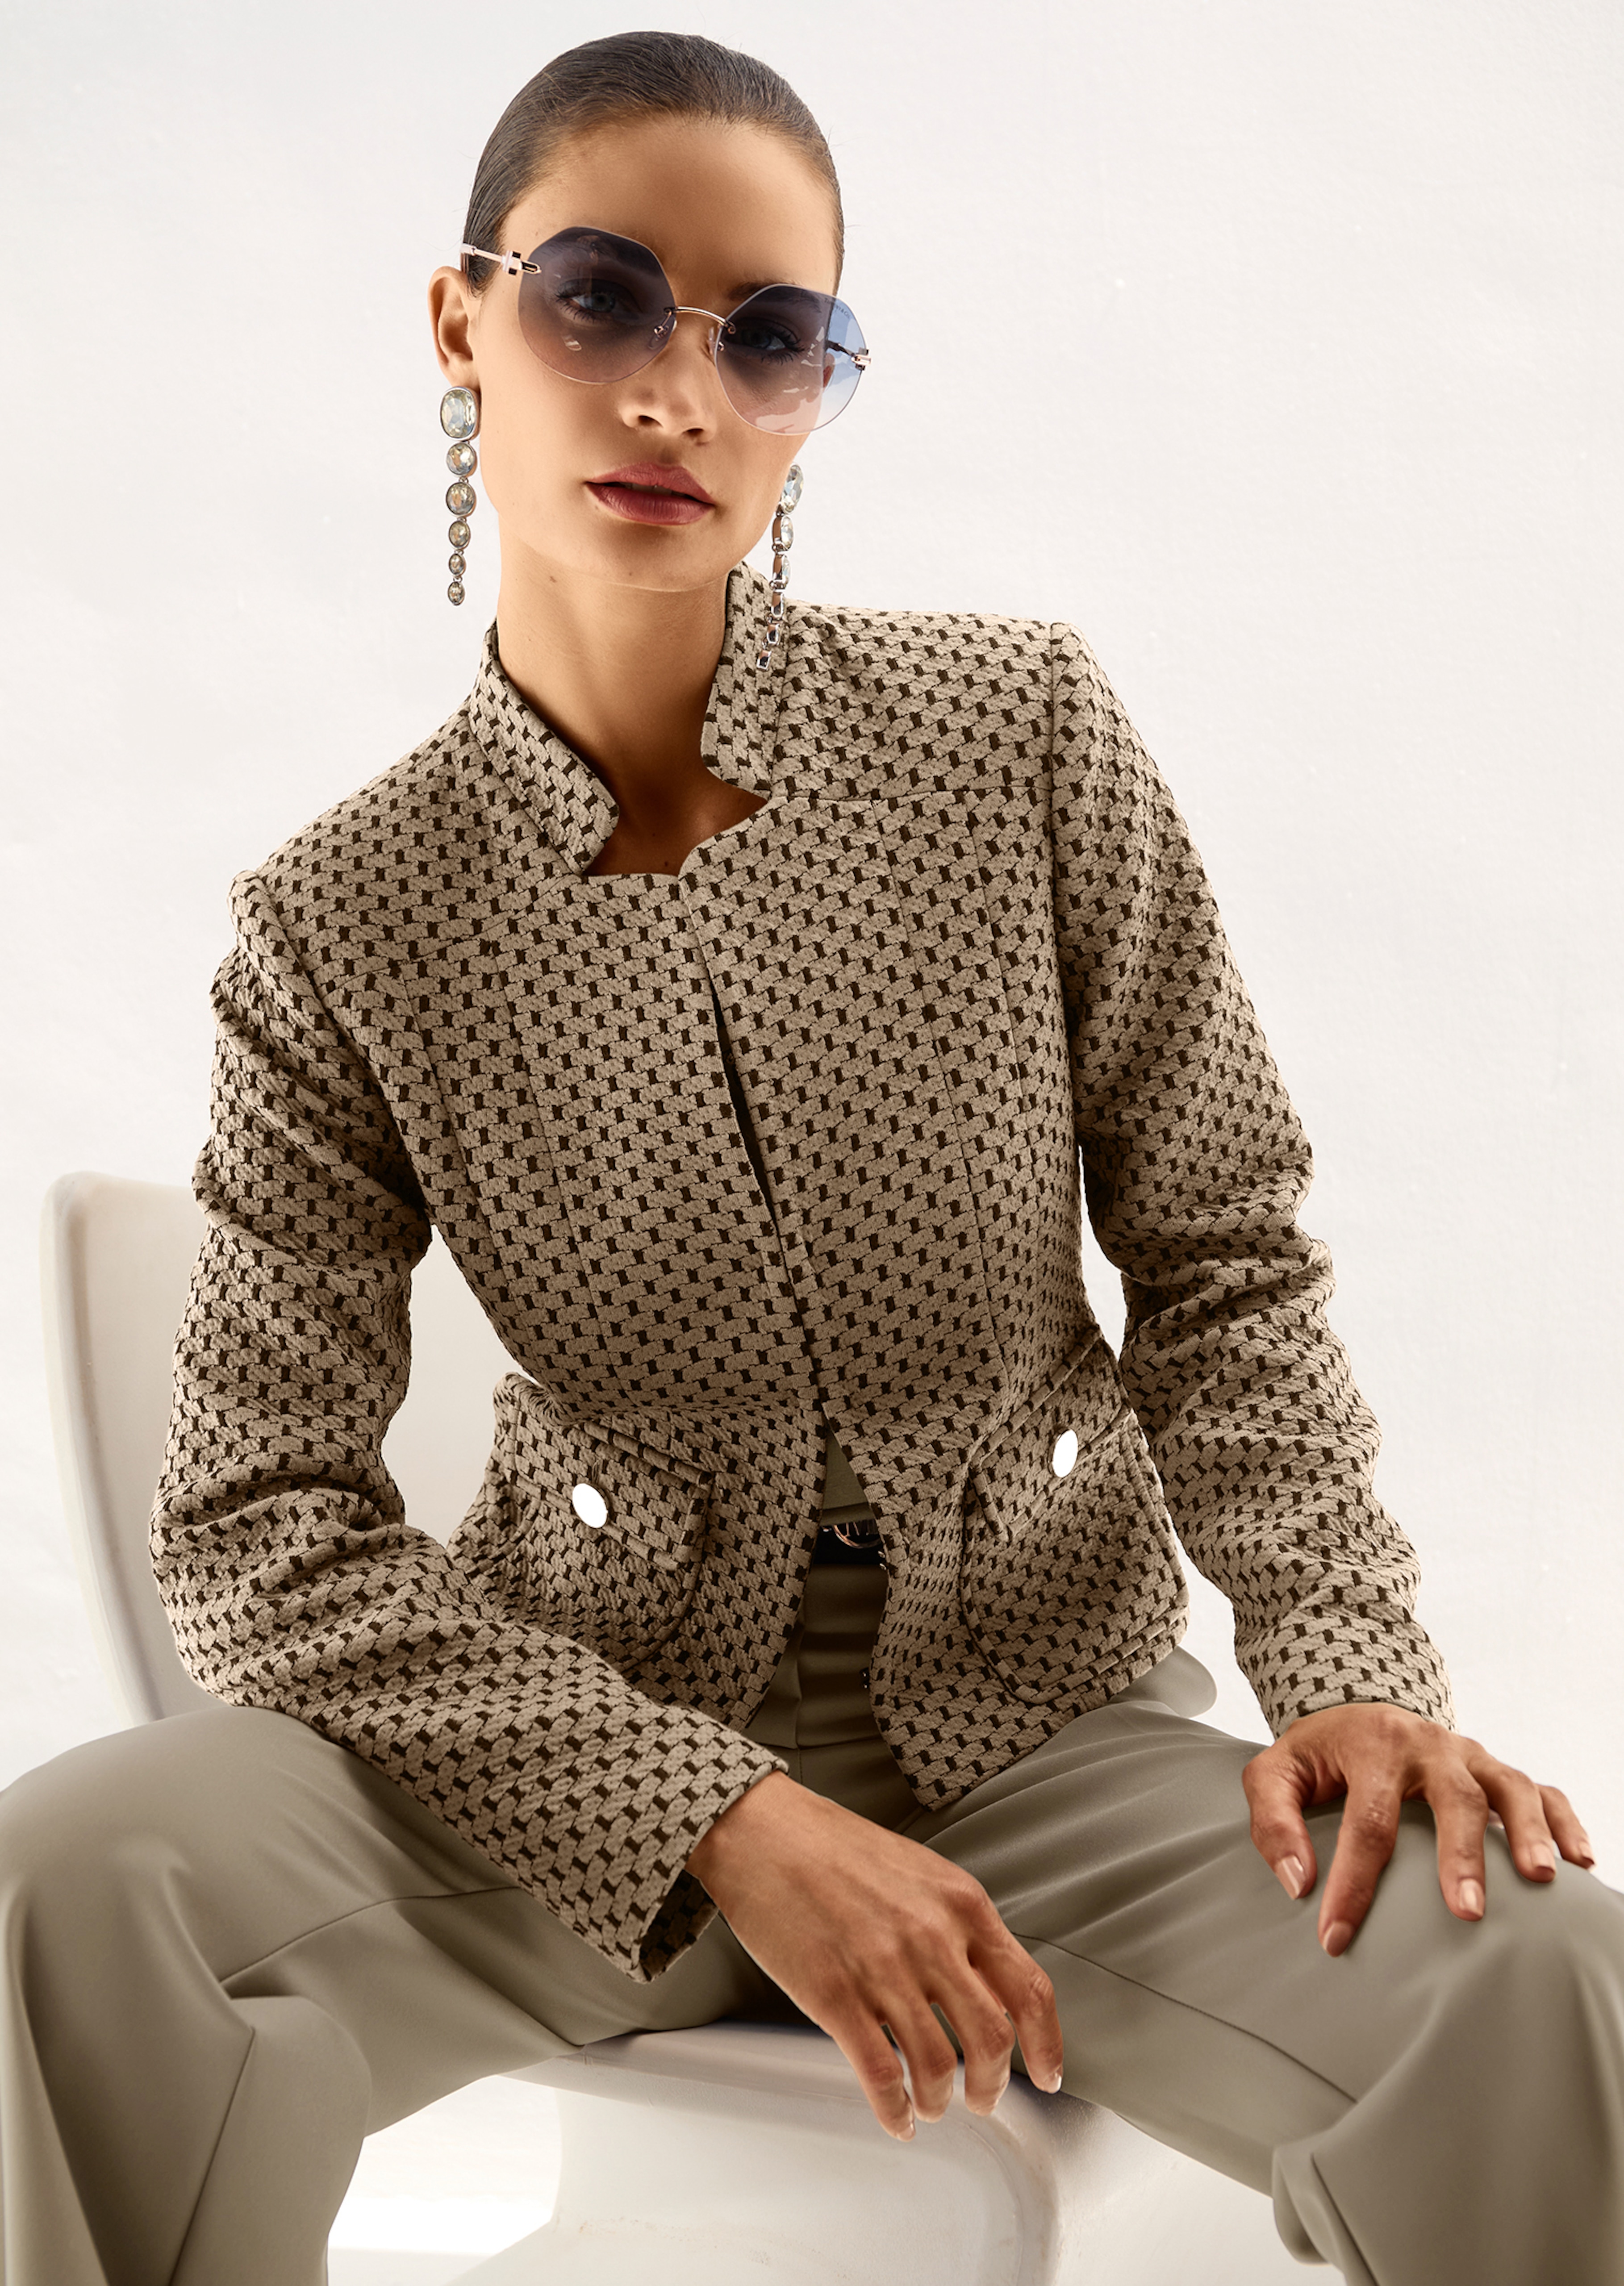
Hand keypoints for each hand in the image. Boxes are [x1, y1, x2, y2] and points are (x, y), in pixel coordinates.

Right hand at [686, 1771, 1062, 2138]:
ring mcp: (883, 1968)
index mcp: (962, 1904)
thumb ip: (958, 1926)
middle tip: (983, 2099)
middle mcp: (932, 1937)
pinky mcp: (835, 1996)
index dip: (1047, 2045)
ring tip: (933, 2106)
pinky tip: (897, 2117)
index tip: (1049, 2075)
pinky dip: (896, 2110)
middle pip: (992, 2039)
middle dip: (992, 2085)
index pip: (1029, 1989)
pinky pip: (881, 2074)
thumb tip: (984, 1989)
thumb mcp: (922, 1872)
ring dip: (942, 2101)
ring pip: (938, 2065)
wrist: (764, 1832)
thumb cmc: (836, 1848)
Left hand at [1243, 1701, 1595, 1956]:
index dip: (1354, 1884)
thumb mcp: (1275, 1773)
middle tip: (1466, 1909)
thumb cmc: (1318, 1755)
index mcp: (1373, 1744)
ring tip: (1539, 1879)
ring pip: (1509, 1787)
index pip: (1367, 1823)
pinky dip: (1564, 1822)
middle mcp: (1429, 1745)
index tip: (1338, 1936)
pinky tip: (1578, 1861)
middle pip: (1453, 1797)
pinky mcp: (1495, 1769)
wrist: (1353, 1707)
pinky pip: (1542, 1790)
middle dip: (1462, 1855)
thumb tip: (1298, 1881)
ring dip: (1527, 1833)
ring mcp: (1470, 1755)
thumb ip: (1273, 1821)